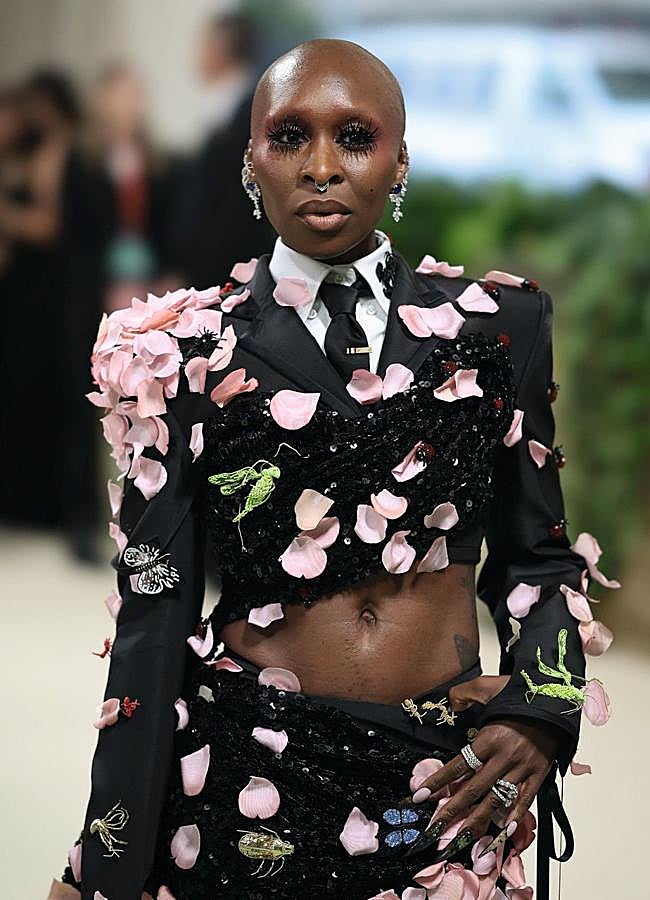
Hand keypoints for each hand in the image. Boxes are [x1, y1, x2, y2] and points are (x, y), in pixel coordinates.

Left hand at [406, 675, 563, 861]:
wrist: (555, 700)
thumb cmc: (520, 695)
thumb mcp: (487, 686)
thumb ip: (464, 693)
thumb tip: (449, 703)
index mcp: (488, 738)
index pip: (457, 765)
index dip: (437, 782)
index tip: (419, 796)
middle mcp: (503, 757)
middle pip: (473, 790)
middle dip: (451, 811)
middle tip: (434, 828)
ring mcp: (521, 768)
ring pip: (496, 800)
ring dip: (478, 821)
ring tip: (462, 839)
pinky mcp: (538, 774)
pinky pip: (525, 798)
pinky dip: (515, 815)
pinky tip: (504, 830)